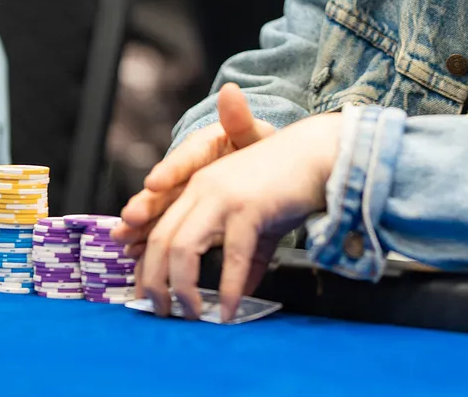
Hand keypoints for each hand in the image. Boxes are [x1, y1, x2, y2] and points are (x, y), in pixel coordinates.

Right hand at [113, 84, 273, 253]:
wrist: (259, 167)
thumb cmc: (253, 149)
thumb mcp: (253, 135)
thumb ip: (241, 121)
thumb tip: (230, 90)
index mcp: (203, 147)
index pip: (186, 157)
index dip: (170, 170)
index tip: (154, 182)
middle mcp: (185, 170)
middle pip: (165, 187)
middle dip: (148, 203)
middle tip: (131, 216)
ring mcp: (180, 193)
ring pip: (158, 210)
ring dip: (141, 224)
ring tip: (123, 236)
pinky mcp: (181, 214)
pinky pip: (164, 228)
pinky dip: (149, 240)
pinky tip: (134, 252)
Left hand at [136, 111, 342, 322]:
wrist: (322, 152)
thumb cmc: (291, 182)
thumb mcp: (259, 221)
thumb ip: (246, 255)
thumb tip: (240, 293)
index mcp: (198, 187)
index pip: (159, 228)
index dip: (147, 264)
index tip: (146, 296)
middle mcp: (202, 187)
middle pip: (161, 239)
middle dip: (154, 281)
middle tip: (161, 312)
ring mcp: (223, 195)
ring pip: (182, 247)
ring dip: (182, 287)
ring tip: (192, 314)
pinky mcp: (249, 206)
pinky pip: (231, 255)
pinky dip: (228, 287)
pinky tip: (229, 308)